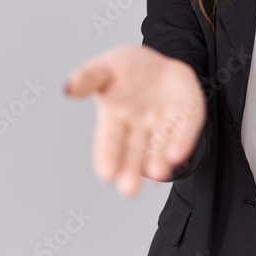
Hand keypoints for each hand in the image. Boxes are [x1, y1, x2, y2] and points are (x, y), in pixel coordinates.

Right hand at [63, 45, 206, 197]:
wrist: (159, 64)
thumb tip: (68, 88)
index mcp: (114, 119)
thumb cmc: (127, 69)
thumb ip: (89, 78)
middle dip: (132, 172)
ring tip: (158, 173)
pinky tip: (178, 155)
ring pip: (160, 148)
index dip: (108, 158)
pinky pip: (185, 131)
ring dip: (159, 162)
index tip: (107, 175)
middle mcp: (139, 128)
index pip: (109, 142)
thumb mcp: (105, 68)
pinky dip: (182, 143)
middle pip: (134, 154)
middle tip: (129, 191)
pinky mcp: (187, 117)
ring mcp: (163, 124)